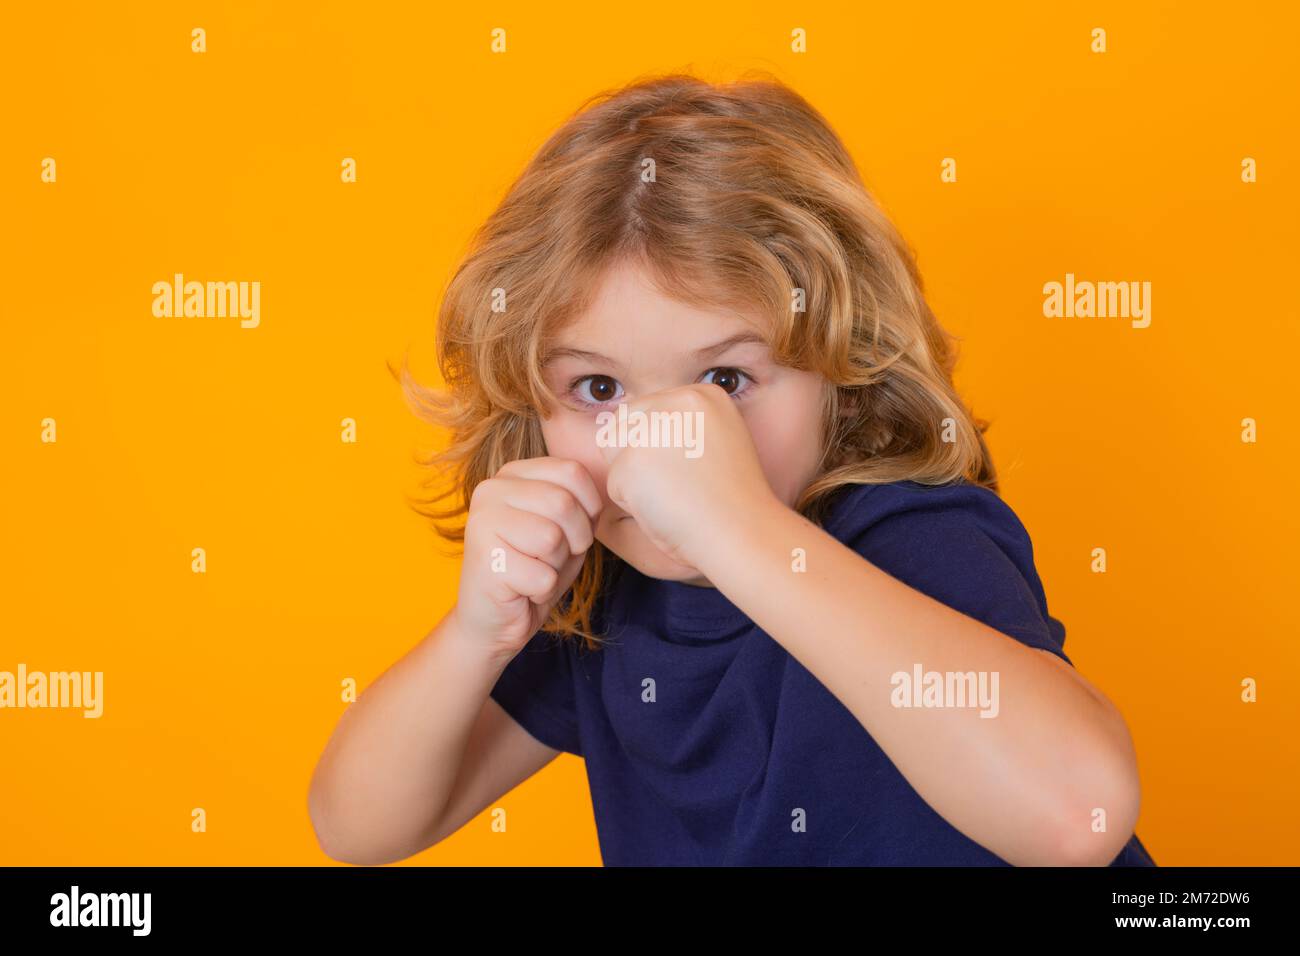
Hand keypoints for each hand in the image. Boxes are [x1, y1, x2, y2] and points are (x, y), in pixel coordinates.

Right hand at [454, 457, 602, 659]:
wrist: (493, 620)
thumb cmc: (534, 569)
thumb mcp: (564, 528)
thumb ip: (579, 502)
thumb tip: (611, 485)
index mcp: (513, 474)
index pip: (572, 471)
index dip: (589, 508)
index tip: (572, 532)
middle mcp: (491, 490)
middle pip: (563, 503)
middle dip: (575, 540)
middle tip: (552, 558)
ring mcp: (482, 522)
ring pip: (552, 538)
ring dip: (556, 566)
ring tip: (534, 571)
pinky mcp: (484, 561)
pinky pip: (542, 576)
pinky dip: (542, 591)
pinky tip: (521, 590)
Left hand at [598, 383, 781, 567]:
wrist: (741, 531)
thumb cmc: (731, 499)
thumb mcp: (718, 441)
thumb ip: (684, 426)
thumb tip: (637, 424)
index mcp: (702, 394)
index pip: (648, 410)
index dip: (659, 446)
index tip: (689, 469)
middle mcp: (674, 401)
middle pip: (624, 425)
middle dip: (639, 458)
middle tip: (680, 485)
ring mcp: (651, 429)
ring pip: (614, 452)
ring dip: (634, 478)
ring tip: (674, 495)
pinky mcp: (631, 461)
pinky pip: (614, 484)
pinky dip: (633, 505)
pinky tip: (667, 510)